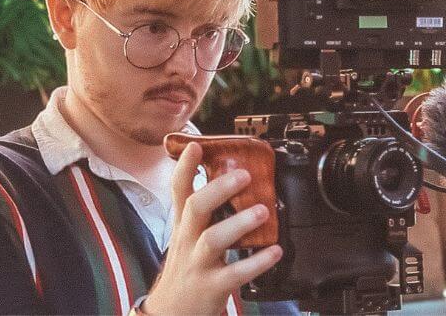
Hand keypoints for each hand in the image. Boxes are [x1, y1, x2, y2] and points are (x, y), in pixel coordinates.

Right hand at [144, 142, 282, 314]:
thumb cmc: (185, 267)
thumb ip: (201, 210)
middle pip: (195, 208)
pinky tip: (274, 251)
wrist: (171, 311)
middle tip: (244, 175)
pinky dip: (256, 262)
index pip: (178, 190)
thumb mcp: (185, 235)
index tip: (196, 146)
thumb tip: (225, 179)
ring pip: (213, 239)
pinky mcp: (212, 286)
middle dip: (218, 189)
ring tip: (263, 211)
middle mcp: (187, 240)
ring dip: (239, 223)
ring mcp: (198, 263)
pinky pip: (235, 273)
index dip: (186, 167)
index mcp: (182, 225)